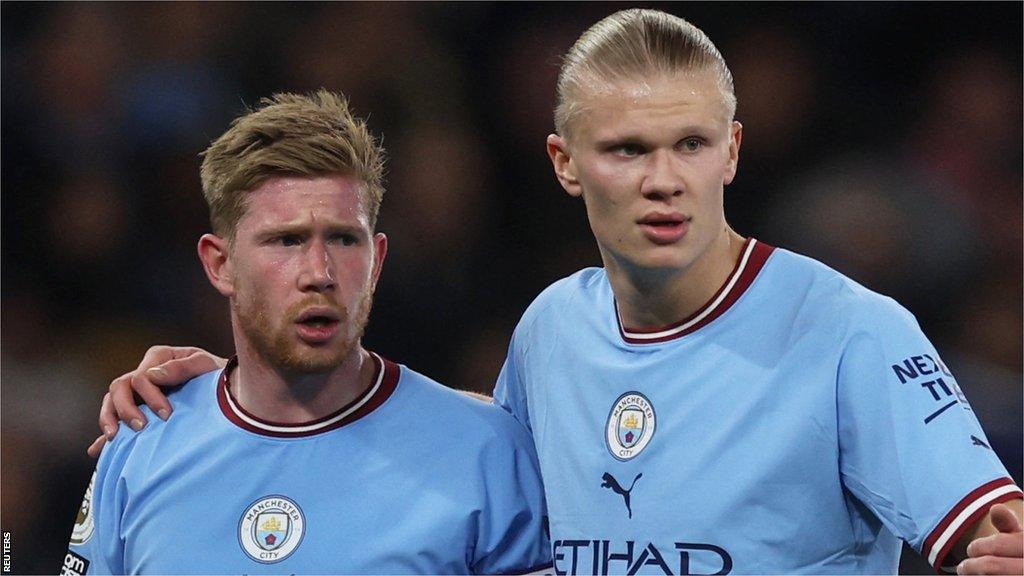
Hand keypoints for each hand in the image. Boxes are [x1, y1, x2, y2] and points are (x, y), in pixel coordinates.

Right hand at [87, 346, 226, 457]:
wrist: (230, 390)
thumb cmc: (217, 376)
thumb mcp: (205, 366)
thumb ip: (183, 367)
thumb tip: (152, 376)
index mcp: (159, 358)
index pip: (141, 376)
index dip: (150, 395)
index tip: (166, 414)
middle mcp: (144, 373)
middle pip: (120, 387)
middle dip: (126, 408)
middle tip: (142, 427)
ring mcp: (139, 393)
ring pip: (111, 401)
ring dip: (110, 419)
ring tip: (116, 438)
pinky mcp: (139, 411)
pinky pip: (115, 422)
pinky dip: (104, 436)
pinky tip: (98, 450)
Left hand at [958, 504, 1022, 574]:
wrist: (1023, 570)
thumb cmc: (1022, 557)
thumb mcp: (1022, 540)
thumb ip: (1009, 526)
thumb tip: (995, 507)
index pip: (998, 544)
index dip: (978, 547)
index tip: (972, 550)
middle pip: (991, 566)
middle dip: (971, 565)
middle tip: (963, 567)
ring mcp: (1021, 575)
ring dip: (972, 575)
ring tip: (967, 573)